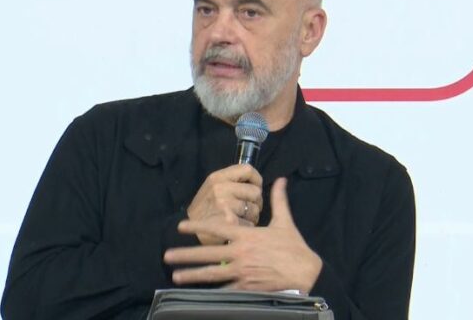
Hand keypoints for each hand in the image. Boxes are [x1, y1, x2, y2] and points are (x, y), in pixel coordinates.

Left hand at [165, 178, 322, 293]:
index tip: (181, 227)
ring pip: (211, 274)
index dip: (197, 227)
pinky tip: (198, 294)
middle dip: (185, 255)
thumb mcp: (285, 221)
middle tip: (167, 255)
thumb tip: (280, 179)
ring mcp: (241, 272)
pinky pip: (225, 290)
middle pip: (207, 254)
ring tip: (175, 276)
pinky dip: (211, 291)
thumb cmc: (294, 247)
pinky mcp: (246, 288)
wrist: (306, 272)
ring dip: (192, 275)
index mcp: (247, 236)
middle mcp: (240, 254)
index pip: (217, 228)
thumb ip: (279, 200)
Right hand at [186, 164, 262, 244]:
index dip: (256, 179)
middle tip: (246, 208)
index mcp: (218, 177)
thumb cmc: (205, 208)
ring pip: (255, 209)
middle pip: (255, 192)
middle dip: (255, 202)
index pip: (248, 169)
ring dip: (251, 216)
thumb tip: (256, 182)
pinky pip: (250, 223)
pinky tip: (237, 227)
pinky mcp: (229, 222)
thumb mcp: (212, 187)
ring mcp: (224, 205)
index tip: (255, 187)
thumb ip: (232, 181)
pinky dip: (246, 227)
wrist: (190, 230)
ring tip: (240, 218)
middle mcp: (220, 189)